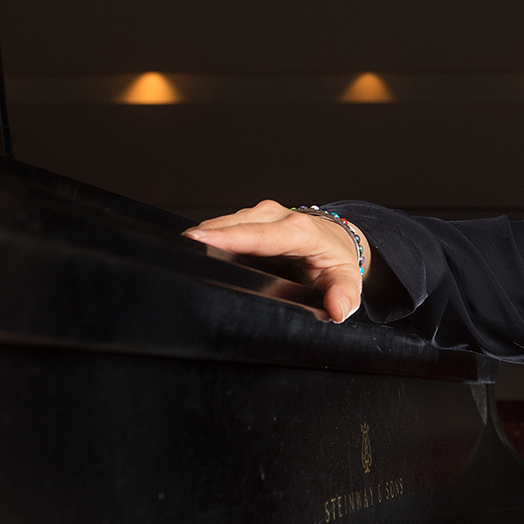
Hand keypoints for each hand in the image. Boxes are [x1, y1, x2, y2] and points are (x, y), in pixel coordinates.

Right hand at [183, 200, 369, 322]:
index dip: (229, 237)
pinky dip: (207, 236)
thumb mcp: (347, 279)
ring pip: (224, 222)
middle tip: (175, 254)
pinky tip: (192, 251)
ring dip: (202, 236)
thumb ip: (344, 295)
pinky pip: (223, 225)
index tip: (199, 241)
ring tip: (177, 254)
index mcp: (300, 231)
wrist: (336, 239)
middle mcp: (277, 216)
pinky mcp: (248, 218)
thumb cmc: (336, 260)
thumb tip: (338, 308)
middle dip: (204, 236)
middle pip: (233, 225)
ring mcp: (260, 214)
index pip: (260, 234)